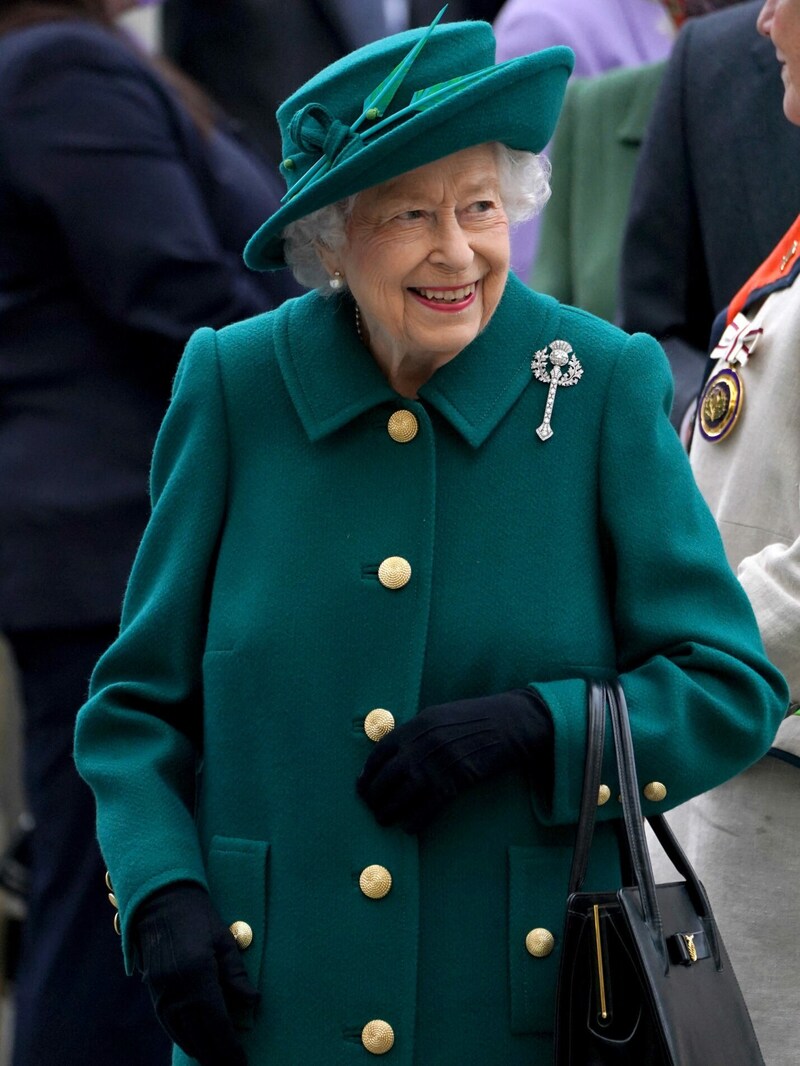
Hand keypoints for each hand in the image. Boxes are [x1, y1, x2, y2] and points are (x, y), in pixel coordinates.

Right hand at [132, 882, 258, 1065]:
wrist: (161, 902)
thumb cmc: (198, 917)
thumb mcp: (224, 940)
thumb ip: (237, 975)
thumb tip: (252, 1003)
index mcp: (198, 978)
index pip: (217, 1024)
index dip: (230, 1047)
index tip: (241, 1061)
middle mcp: (177, 992)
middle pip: (199, 1036)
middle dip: (216, 1056)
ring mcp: (162, 994)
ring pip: (182, 1035)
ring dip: (200, 1051)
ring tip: (216, 1061)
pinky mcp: (154, 992)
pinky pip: (169, 1025)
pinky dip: (183, 1038)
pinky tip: (194, 1044)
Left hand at [357, 689, 552, 832]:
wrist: (510, 723)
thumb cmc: (478, 717)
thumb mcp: (441, 715)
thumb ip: (418, 732)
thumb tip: (399, 751)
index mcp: (417, 724)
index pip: (380, 751)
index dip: (368, 771)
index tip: (362, 783)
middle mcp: (422, 744)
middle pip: (387, 776)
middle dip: (374, 795)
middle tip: (371, 807)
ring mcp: (437, 764)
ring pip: (403, 795)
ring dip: (389, 811)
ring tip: (383, 820)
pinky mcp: (455, 782)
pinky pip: (428, 807)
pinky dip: (415, 821)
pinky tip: (409, 828)